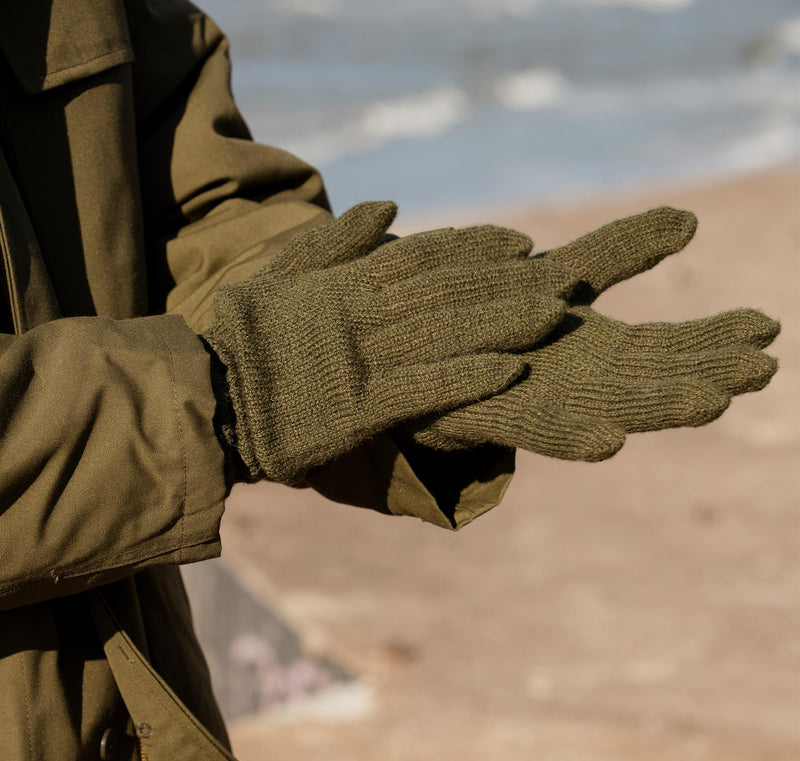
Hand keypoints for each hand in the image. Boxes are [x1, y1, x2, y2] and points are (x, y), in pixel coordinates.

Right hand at [202, 202, 571, 483]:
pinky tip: (511, 372)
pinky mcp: (358, 408)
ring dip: (500, 324)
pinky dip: (467, 378)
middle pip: (444, 292)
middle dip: (503, 284)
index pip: (420, 257)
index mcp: (342, 285)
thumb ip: (336, 243)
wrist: (206, 396)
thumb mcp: (280, 276)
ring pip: (442, 336)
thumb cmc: (241, 338)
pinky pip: (422, 390)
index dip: (473, 247)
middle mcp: (358, 316)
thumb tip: (389, 206)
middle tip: (560, 277)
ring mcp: (360, 362)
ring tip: (553, 317)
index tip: (519, 242)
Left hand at [411, 208, 779, 459]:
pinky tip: (610, 440)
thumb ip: (619, 253)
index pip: (662, 346)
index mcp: (591, 351)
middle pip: (645, 378)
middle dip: (701, 373)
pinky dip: (571, 435)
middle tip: (764, 367)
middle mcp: (568, 381)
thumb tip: (693, 220)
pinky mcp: (480, 414)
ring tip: (710, 401)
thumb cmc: (492, 316)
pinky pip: (529, 428)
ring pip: (603, 408)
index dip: (712, 338)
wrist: (408, 343)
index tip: (766, 327)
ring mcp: (529, 401)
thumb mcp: (558, 276)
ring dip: (655, 406)